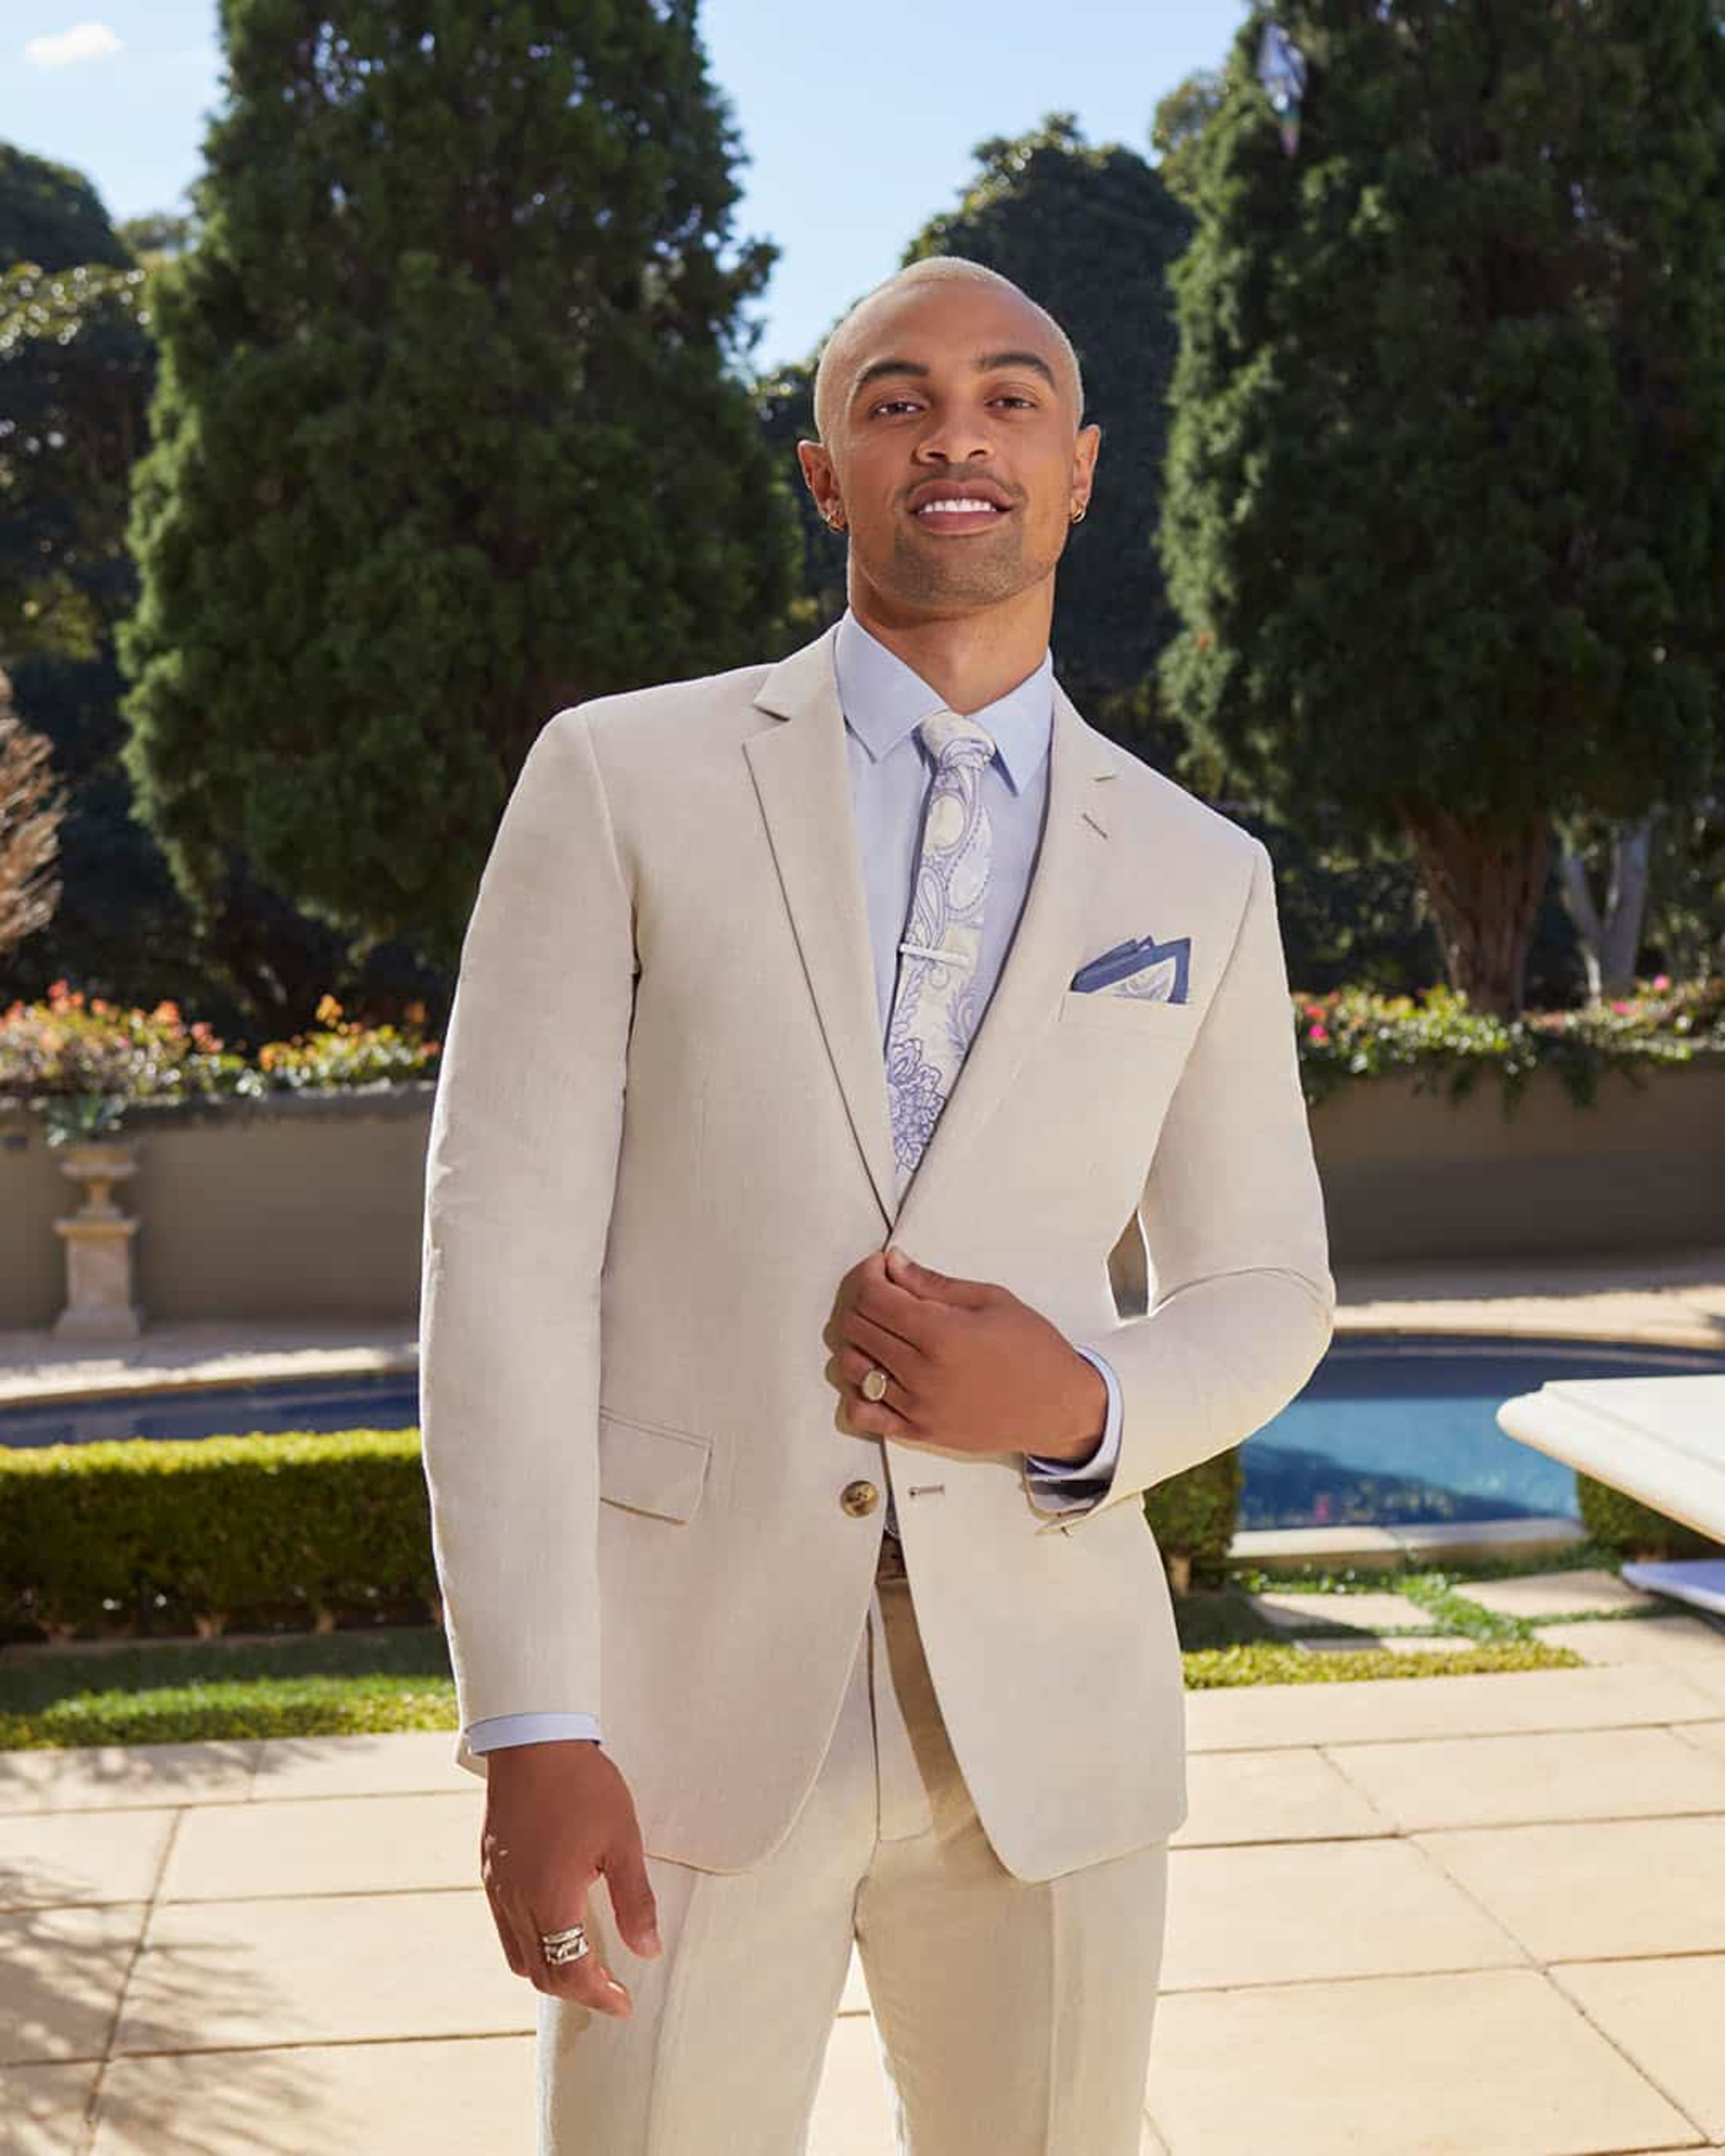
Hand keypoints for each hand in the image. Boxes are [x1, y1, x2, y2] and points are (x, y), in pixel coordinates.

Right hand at [479, 1740, 660, 2015]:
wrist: (533, 1740)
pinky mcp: (489, 1871)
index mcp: (550, 1898)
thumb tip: (648, 1950)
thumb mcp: (622, 1841)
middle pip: (541, 1973)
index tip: (623, 2002)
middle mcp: (516, 1901)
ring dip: (550, 1970)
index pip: (571, 1971)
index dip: (600, 1994)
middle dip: (577, 1990)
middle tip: (610, 1989)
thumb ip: (635, 1900)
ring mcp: (497, 1887)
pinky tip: (554, 1925)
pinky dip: (530, 1943)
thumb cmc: (582, 1785)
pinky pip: (504, 1927)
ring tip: (583, 1964)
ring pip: (518, 1956)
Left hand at [823, 1246, 1105, 1461]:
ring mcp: (916, 1407)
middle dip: (863, 1301)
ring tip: (883, 1333)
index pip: (872, 1298)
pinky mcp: (919, 1433)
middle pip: (856, 1328)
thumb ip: (934, 1283)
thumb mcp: (991, 1300)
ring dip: (857, 1343)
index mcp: (940, 1334)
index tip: (882, 1267)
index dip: (868, 1275)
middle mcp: (920, 1373)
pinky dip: (858, 1392)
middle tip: (884, 1293)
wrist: (1060, 1407)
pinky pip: (862, 1415)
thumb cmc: (1033, 1348)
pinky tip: (877, 1376)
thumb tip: (893, 1263)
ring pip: (851, 1369)